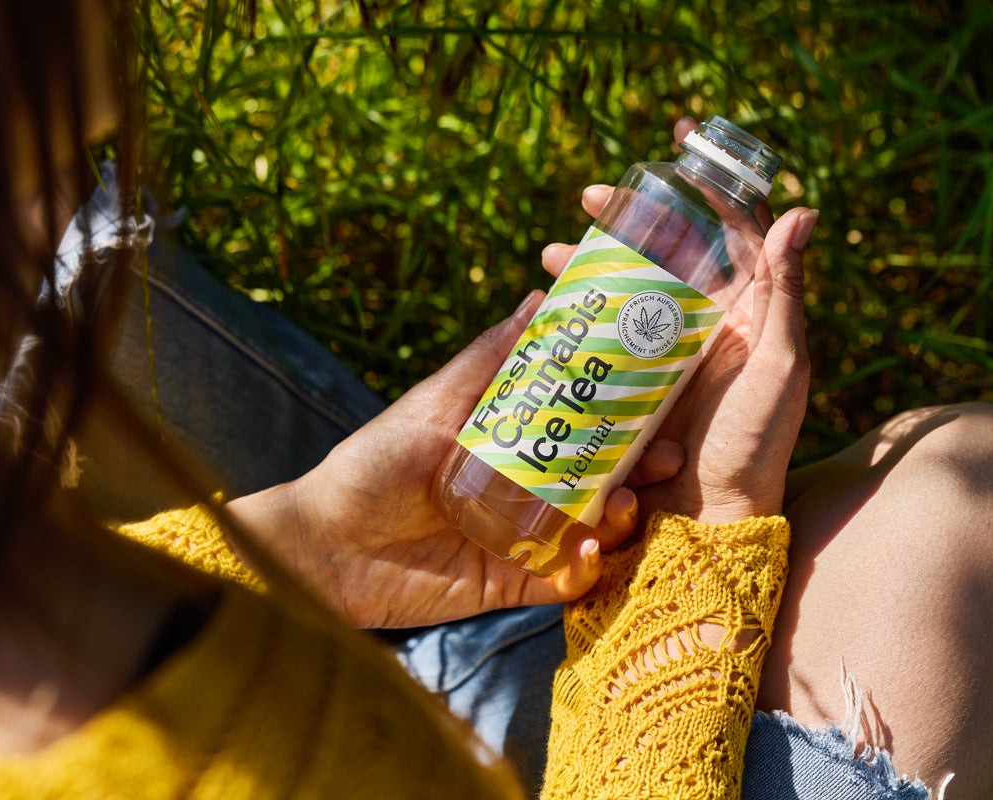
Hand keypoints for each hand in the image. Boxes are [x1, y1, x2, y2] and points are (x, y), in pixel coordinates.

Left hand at [225, 292, 682, 628]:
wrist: (325, 547)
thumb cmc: (372, 465)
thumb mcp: (433, 405)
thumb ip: (486, 362)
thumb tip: (536, 299)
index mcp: (516, 444)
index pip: (585, 426)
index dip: (627, 415)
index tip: (663, 398)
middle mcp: (529, 489)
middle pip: (604, 478)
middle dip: (643, 469)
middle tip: (667, 459)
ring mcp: (526, 537)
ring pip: (595, 529)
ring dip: (622, 518)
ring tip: (627, 505)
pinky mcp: (515, 583)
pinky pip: (566, 580)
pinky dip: (585, 568)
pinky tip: (588, 551)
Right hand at [542, 118, 813, 524]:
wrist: (712, 516)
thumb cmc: (755, 444)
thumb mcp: (778, 366)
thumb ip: (784, 293)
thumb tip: (798, 209)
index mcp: (752, 310)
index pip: (732, 228)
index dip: (707, 182)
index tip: (676, 140)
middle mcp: (710, 322)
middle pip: (669, 250)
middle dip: (628, 217)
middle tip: (588, 198)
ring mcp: (671, 350)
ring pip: (631, 285)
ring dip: (592, 261)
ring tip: (552, 252)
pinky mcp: (638, 379)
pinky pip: (609, 330)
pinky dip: (581, 308)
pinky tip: (551, 300)